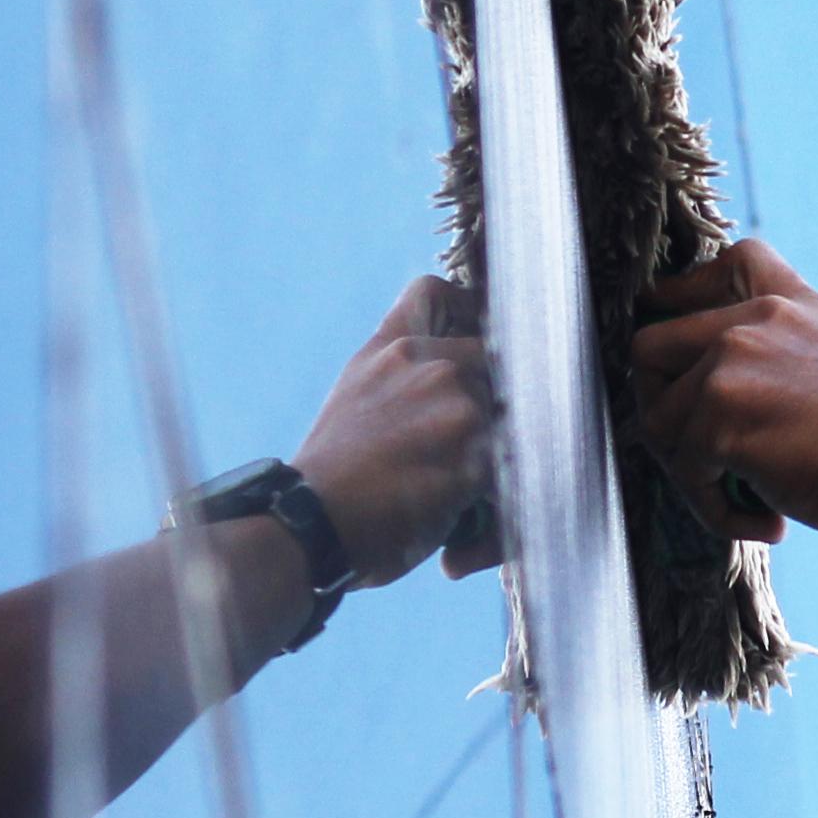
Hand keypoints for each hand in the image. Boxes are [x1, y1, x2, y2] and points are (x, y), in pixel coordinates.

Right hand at [294, 277, 499, 589]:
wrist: (309, 523)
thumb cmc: (330, 473)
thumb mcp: (354, 395)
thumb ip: (397, 370)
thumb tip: (445, 371)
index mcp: (392, 349)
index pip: (437, 294)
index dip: (461, 311)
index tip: (469, 339)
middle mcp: (429, 366)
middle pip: (490, 362)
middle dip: (484, 399)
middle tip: (456, 443)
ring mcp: (455, 409)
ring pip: (506, 414)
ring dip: (492, 444)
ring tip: (454, 477)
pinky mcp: (475, 457)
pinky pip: (509, 463)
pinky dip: (495, 484)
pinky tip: (465, 501)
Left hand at [630, 240, 817, 538]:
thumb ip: (786, 352)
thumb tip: (727, 394)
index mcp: (789, 304)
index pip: (733, 261)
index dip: (686, 289)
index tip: (670, 313)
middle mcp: (751, 323)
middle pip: (650, 347)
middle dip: (659, 404)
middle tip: (694, 450)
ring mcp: (730, 366)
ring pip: (658, 422)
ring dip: (691, 471)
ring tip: (741, 500)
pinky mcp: (719, 419)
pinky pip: (686, 472)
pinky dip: (715, 509)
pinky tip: (765, 523)